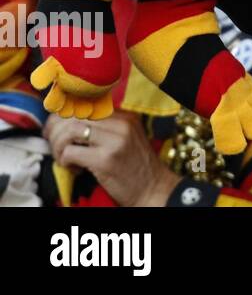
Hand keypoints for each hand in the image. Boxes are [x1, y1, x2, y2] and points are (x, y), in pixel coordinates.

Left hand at [45, 112, 180, 206]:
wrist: (153, 188)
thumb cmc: (134, 167)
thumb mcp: (125, 139)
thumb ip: (104, 128)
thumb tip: (67, 123)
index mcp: (126, 117)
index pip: (85, 106)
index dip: (63, 117)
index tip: (55, 130)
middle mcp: (121, 124)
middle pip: (74, 116)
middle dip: (56, 132)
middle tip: (55, 147)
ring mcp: (114, 141)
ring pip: (69, 132)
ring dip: (59, 147)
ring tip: (64, 159)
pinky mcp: (105, 160)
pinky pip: (71, 153)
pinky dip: (64, 161)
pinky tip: (74, 169)